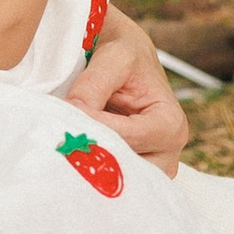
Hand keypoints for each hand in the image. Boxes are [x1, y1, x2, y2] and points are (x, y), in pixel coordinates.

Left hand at [69, 7, 187, 165]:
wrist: (122, 57)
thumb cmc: (125, 54)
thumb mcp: (114, 58)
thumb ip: (94, 86)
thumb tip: (72, 113)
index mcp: (170, 123)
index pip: (132, 137)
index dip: (98, 126)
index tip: (68, 113)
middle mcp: (167, 151)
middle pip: (130, 168)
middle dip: (96, 153)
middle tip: (63, 139)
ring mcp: (150, 165)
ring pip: (118, 179)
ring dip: (91, 164)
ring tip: (66, 145)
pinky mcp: (131, 170)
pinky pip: (111, 178)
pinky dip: (91, 169)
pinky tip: (71, 153)